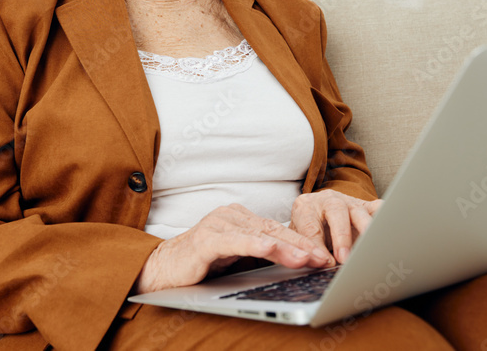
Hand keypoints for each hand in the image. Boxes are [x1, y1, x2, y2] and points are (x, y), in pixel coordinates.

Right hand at [133, 203, 335, 293]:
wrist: (162, 269)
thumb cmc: (201, 264)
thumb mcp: (237, 258)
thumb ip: (260, 255)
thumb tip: (295, 263)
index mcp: (240, 218)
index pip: (277, 230)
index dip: (302, 242)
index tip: (324, 255)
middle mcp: (231, 216)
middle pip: (273, 230)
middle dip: (301, 245)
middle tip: (324, 258)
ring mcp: (218, 225)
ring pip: (258, 236)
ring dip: (285, 248)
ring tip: (307, 258)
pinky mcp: (205, 240)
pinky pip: (234, 242)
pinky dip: (253, 245)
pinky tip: (269, 249)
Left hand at [289, 190, 381, 263]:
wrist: (315, 214)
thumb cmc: (306, 230)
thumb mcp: (299, 240)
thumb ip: (308, 250)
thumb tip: (324, 265)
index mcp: (305, 207)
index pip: (310, 226)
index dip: (318, 246)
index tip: (325, 263)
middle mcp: (328, 200)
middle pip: (336, 210)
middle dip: (341, 236)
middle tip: (345, 259)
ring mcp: (348, 202)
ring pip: (359, 211)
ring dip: (365, 230)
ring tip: (370, 248)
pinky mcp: (365, 207)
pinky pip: (378, 208)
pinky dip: (384, 219)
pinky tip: (388, 233)